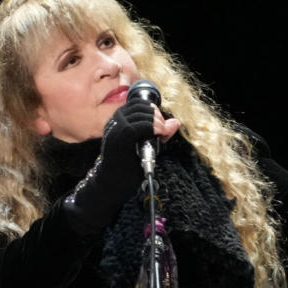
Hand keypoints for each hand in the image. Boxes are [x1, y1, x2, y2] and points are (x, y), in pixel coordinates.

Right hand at [63, 94, 179, 231]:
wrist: (112, 184)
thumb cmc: (127, 167)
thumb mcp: (147, 146)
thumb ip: (159, 133)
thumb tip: (175, 122)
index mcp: (119, 120)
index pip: (137, 103)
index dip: (152, 108)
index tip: (160, 123)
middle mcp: (114, 122)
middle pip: (140, 106)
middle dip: (156, 115)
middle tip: (163, 130)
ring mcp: (114, 130)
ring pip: (139, 113)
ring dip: (156, 121)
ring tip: (162, 133)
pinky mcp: (117, 140)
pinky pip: (136, 126)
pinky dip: (151, 128)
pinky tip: (158, 133)